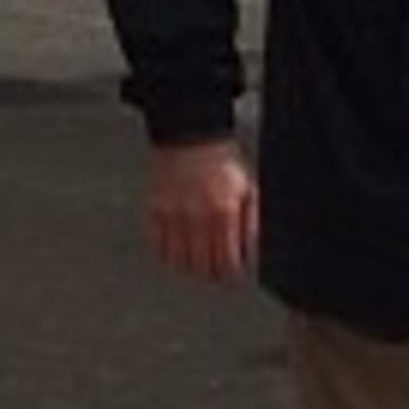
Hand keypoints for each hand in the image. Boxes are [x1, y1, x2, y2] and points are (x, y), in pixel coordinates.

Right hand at [145, 136, 257, 283]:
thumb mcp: (247, 189)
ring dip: (191, 267)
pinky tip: (180, 248)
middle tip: (218, 269)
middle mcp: (198, 217)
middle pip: (203, 269)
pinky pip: (160, 249)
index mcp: (224, 211)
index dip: (233, 272)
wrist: (190, 134)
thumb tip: (253, 253)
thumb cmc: (222, 161)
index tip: (234, 270)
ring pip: (181, 263)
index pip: (228, 263)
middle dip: (213, 274)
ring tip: (199, 260)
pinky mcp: (156, 212)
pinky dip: (169, 254)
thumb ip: (251, 223)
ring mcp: (174, 216)